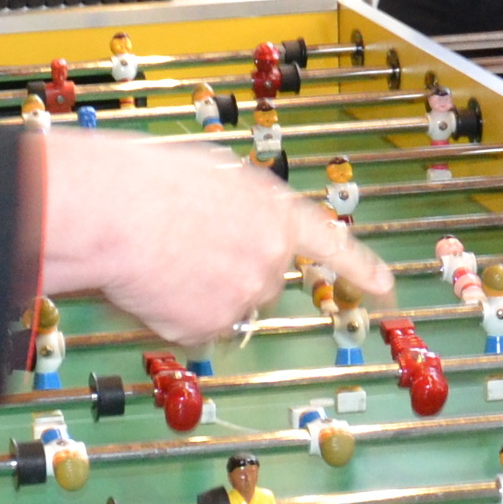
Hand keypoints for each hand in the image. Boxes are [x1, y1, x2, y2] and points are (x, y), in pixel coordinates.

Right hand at [38, 130, 392, 339]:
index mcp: (276, 212)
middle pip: (260, 281)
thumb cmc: (149, 180)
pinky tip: (150, 286)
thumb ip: (238, 206)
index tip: (385, 288)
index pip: (331, 244)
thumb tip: (230, 226)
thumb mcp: (212, 175)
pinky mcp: (208, 328)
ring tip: (157, 261)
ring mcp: (243, 297)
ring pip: (222, 305)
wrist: (117, 213)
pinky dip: (170, 314)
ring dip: (195, 293)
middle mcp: (270, 258)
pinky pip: (191, 328)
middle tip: (183, 250)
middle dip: (228, 272)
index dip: (360, 268)